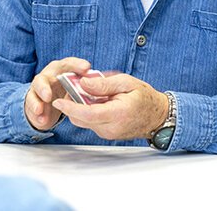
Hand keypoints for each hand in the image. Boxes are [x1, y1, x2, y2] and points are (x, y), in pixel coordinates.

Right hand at [25, 57, 90, 130]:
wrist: (48, 98)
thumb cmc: (67, 87)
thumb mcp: (78, 84)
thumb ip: (89, 84)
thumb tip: (102, 84)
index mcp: (62, 68)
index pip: (68, 64)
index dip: (77, 65)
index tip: (86, 68)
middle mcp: (49, 76)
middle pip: (44, 78)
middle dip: (45, 87)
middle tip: (49, 96)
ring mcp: (39, 88)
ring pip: (35, 93)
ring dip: (37, 102)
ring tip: (40, 110)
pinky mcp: (33, 102)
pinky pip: (32, 107)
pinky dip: (36, 115)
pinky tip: (42, 120)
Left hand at [52, 73, 167, 140]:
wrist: (157, 116)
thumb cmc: (145, 97)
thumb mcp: (127, 83)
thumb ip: (104, 84)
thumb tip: (83, 83)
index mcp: (117, 113)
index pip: (87, 114)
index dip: (70, 108)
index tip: (58, 101)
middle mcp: (110, 127)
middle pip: (81, 118)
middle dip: (72, 105)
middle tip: (73, 88)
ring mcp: (108, 133)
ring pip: (84, 121)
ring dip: (80, 108)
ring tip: (87, 92)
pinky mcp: (107, 133)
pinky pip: (91, 123)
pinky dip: (88, 112)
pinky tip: (96, 101)